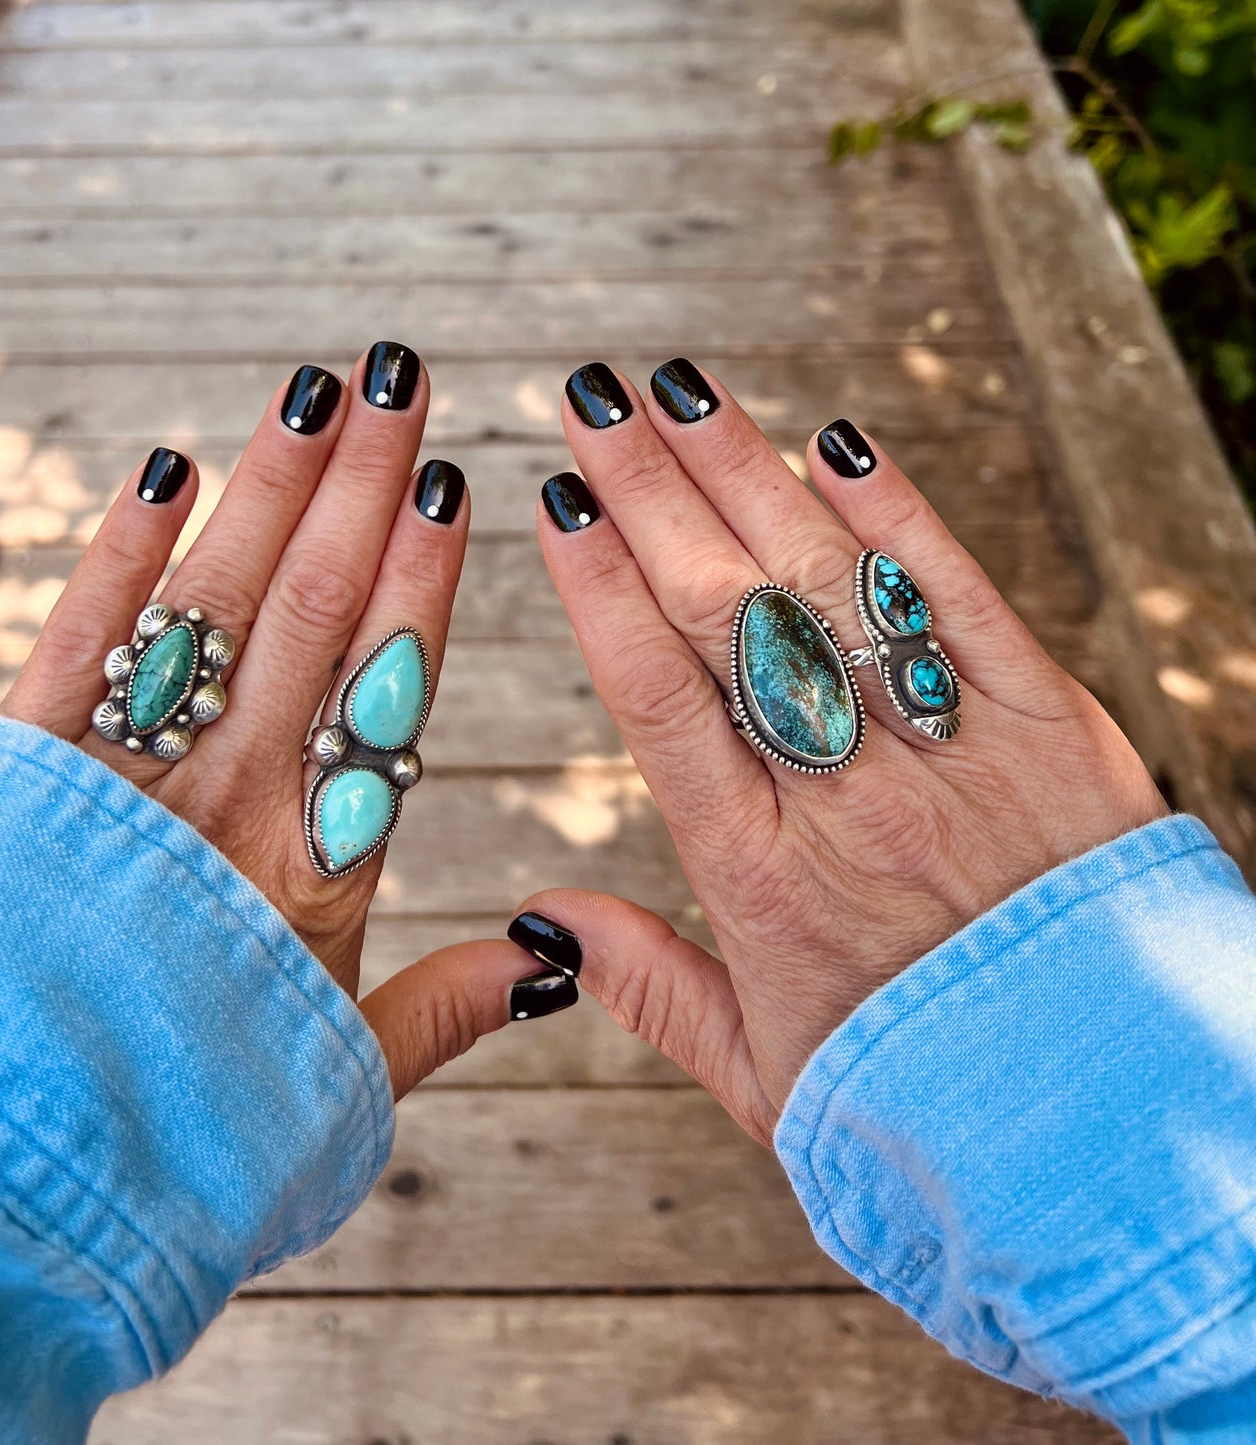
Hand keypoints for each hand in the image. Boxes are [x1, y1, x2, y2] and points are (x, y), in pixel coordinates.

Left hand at [1, 344, 554, 1096]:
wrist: (4, 1179)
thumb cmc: (189, 1127)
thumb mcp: (342, 1081)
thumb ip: (448, 1007)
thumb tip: (553, 954)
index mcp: (320, 869)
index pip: (391, 690)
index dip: (424, 580)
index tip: (453, 483)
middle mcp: (233, 799)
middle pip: (314, 612)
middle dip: (362, 483)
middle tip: (401, 373)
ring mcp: (127, 778)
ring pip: (216, 602)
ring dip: (268, 488)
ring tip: (313, 387)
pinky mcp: (21, 772)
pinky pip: (80, 641)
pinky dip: (120, 553)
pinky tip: (163, 471)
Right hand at [435, 361, 1164, 1142]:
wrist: (1109, 1139)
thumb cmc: (917, 1107)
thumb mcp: (761, 1079)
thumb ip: (651, 988)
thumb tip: (544, 919)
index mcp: (762, 881)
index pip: (658, 700)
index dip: (601, 591)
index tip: (558, 505)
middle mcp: (847, 802)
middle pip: (727, 618)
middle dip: (651, 497)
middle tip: (593, 403)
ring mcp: (952, 760)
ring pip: (828, 591)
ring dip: (748, 479)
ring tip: (682, 393)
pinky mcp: (1053, 733)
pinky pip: (964, 605)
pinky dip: (899, 520)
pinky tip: (836, 445)